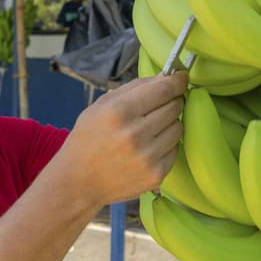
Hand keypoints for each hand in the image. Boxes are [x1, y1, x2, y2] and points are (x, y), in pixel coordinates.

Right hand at [58, 71, 187, 205]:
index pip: (163, 90)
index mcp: (118, 112)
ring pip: (178, 127)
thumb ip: (133, 88)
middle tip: (159, 105)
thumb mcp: (100, 106)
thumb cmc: (87, 140)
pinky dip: (165, 145)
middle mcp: (135, 134)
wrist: (78, 182)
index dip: (176, 81)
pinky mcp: (156, 174)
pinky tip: (147, 148)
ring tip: (149, 129)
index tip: (181, 78)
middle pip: (174, 107)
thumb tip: (166, 78)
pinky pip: (175, 149)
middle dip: (170, 102)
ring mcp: (147, 157)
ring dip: (168, 124)